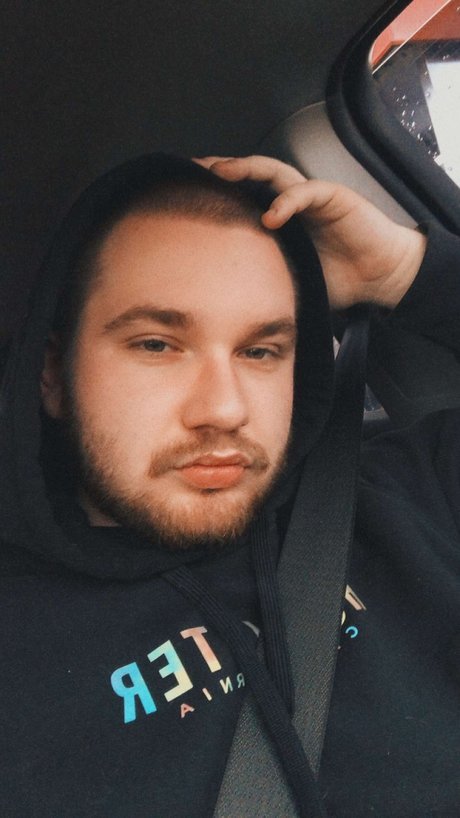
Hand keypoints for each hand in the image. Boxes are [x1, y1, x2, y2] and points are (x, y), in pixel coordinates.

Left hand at [194, 155, 426, 308]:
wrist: (380, 276)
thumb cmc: (338, 279)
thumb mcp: (289, 282)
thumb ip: (261, 283)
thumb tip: (223, 307)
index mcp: (277, 219)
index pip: (239, 196)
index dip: (214, 192)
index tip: (182, 194)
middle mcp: (290, 201)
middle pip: (250, 175)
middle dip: (221, 169)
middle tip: (193, 169)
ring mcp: (310, 196)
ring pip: (274, 172)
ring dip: (248, 169)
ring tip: (223, 173)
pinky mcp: (334, 197)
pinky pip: (306, 191)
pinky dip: (287, 201)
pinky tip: (272, 215)